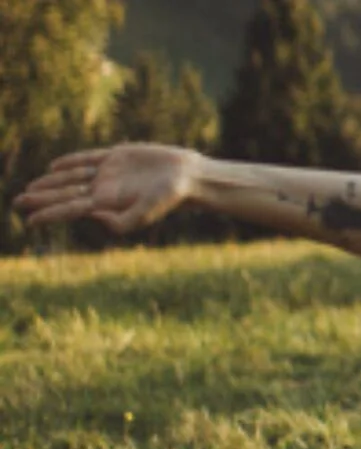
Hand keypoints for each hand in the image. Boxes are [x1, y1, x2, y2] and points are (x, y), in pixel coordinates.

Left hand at [12, 144, 199, 234]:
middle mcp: (104, 190)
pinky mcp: (116, 156)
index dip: (48, 213)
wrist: (187, 177)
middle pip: (65, 194)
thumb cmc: (169, 198)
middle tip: (16, 204)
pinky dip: (69, 162)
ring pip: (71, 178)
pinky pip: (87, 159)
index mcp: (107, 204)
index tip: (28, 220)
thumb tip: (89, 213)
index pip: (70, 209)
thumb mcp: (145, 214)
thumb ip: (118, 222)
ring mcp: (109, 173)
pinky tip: (55, 166)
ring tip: (30, 190)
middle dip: (40, 199)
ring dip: (50, 183)